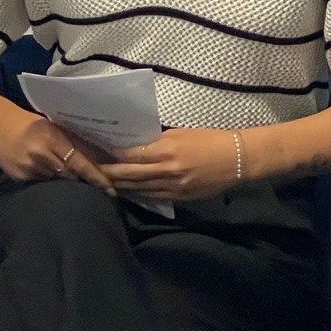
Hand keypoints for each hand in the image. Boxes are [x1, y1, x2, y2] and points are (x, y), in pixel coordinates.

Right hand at [0, 99, 115, 193]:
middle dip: (81, 180)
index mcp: (51, 139)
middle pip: (70, 176)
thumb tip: (101, 160)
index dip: (96, 178)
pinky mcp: (19, 177)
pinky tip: (42, 170)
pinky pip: (41, 183)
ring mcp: (28, 168)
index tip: (110, 189)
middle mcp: (40, 155)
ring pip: (56, 182)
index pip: (79, 163)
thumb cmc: (31, 125)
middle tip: (94, 185)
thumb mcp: (55, 129)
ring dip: (64, 180)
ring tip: (63, 173)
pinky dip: (47, 179)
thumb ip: (74, 144)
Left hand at [99, 129, 239, 201]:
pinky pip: (153, 196)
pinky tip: (128, 191)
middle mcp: (167, 170)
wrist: (237, 159)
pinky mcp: (180, 197)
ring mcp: (173, 187)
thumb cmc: (209, 140)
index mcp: (166, 150)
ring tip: (105, 182)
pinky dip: (138, 193)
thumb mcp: (180, 133)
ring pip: (139, 188)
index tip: (100, 152)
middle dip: (109, 173)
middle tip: (93, 170)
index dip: (114, 155)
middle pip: (130, 174)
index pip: (131, 155)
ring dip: (121, 186)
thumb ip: (156, 140)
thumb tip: (135, 144)